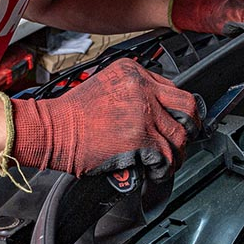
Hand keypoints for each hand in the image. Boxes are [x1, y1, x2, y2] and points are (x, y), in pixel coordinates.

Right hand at [11, 58, 200, 179]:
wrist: (52, 129)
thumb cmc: (72, 114)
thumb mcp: (106, 85)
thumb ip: (133, 90)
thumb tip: (155, 108)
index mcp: (134, 71)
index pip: (173, 89)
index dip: (178, 110)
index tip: (180, 121)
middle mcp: (142, 88)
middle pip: (188, 107)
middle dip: (191, 127)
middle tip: (185, 139)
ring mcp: (143, 113)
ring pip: (179, 136)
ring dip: (176, 154)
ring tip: (167, 162)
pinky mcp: (140, 138)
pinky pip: (165, 156)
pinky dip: (163, 168)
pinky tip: (156, 172)